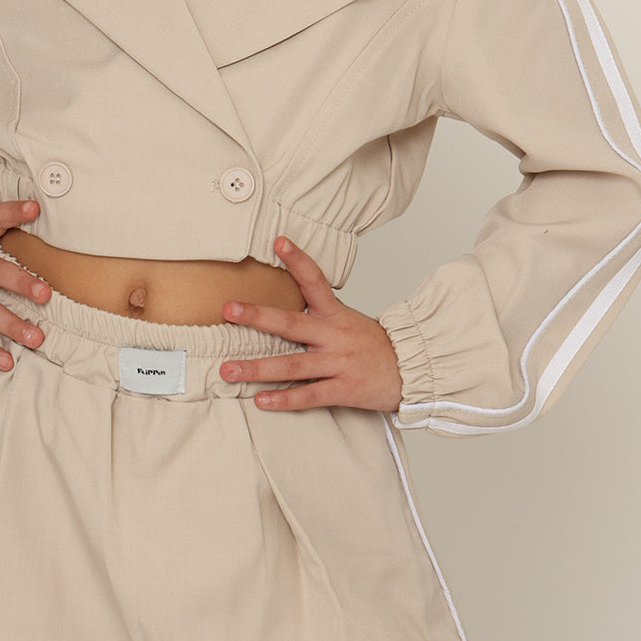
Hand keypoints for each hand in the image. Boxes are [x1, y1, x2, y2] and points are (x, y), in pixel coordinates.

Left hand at [218, 236, 402, 411]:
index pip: (315, 280)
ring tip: (228, 368)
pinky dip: (283, 399)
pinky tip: (260, 400)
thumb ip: (317, 313)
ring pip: (292, 364)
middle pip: (291, 323)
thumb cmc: (373, 345)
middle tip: (229, 309)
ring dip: (257, 368)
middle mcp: (334, 335)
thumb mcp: (347, 319)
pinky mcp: (343, 390)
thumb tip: (280, 304)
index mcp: (335, 314)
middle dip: (258, 316)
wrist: (412, 370)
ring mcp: (338, 363)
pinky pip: (309, 395)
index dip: (297, 260)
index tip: (278, 241)